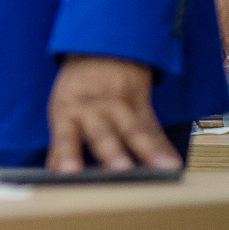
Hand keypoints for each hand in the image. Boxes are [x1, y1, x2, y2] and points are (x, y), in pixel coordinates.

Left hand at [47, 55, 179, 170]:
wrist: (100, 53)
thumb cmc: (78, 91)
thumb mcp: (62, 112)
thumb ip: (62, 147)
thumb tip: (54, 176)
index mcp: (67, 111)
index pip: (65, 135)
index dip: (67, 153)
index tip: (68, 172)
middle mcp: (93, 108)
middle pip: (102, 132)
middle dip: (111, 152)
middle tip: (120, 170)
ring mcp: (119, 106)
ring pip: (134, 129)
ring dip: (149, 150)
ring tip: (163, 169)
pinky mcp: (141, 105)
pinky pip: (154, 128)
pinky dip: (164, 147)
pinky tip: (174, 163)